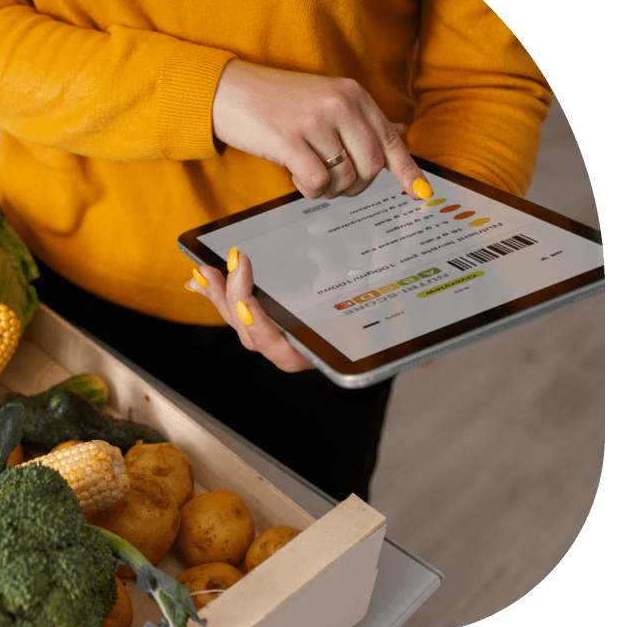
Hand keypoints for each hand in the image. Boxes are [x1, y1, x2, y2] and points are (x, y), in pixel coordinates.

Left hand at [186, 248, 436, 372]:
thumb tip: (428, 360)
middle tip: (229, 266)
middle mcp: (286, 349)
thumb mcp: (386, 335)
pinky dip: (216, 291)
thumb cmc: (373, 329)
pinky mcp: (259, 316)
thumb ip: (403, 347)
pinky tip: (199, 273)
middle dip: (234, 300)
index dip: (260, 327)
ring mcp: (269, 334)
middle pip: (249, 332)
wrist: (362, 326)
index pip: (278, 349)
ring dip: (218, 294)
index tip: (250, 299)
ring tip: (204, 268)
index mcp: (309, 356)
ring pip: (237, 319)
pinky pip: (233, 307)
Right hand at [212, 60, 432, 200]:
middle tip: (338, 186)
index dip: (407, 170)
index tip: (420, 192)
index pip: (390, 139)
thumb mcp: (326, 99)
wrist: (230, 91)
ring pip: (345, 178)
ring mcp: (316, 121)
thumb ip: (363, 119)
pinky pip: (318, 183)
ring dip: (331, 190)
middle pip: (371, 166)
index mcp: (353, 94)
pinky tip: (296, 177)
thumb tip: (400, 132)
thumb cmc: (277, 100)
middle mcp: (340, 104)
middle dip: (356, 186)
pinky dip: (310, 190)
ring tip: (311, 176)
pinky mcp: (290, 140)